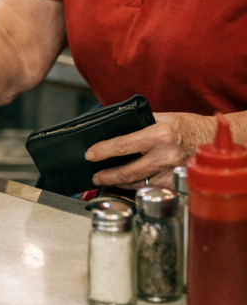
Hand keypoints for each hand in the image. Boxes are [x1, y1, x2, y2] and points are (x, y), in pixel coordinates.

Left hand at [87, 112, 215, 189]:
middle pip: (127, 171)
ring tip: (106, 179)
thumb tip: (115, 128)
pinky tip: (127, 183)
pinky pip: (149, 188)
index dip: (103, 151)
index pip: (123, 145)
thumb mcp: (164, 117)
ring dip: (118, 183)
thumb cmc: (189, 126)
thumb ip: (140, 123)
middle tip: (95, 175)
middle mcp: (166, 155)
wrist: (213, 140)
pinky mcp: (175, 183)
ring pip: (137, 183)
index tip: (91, 154)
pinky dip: (136, 186)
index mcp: (161, 134)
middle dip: (106, 175)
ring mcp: (171, 172)